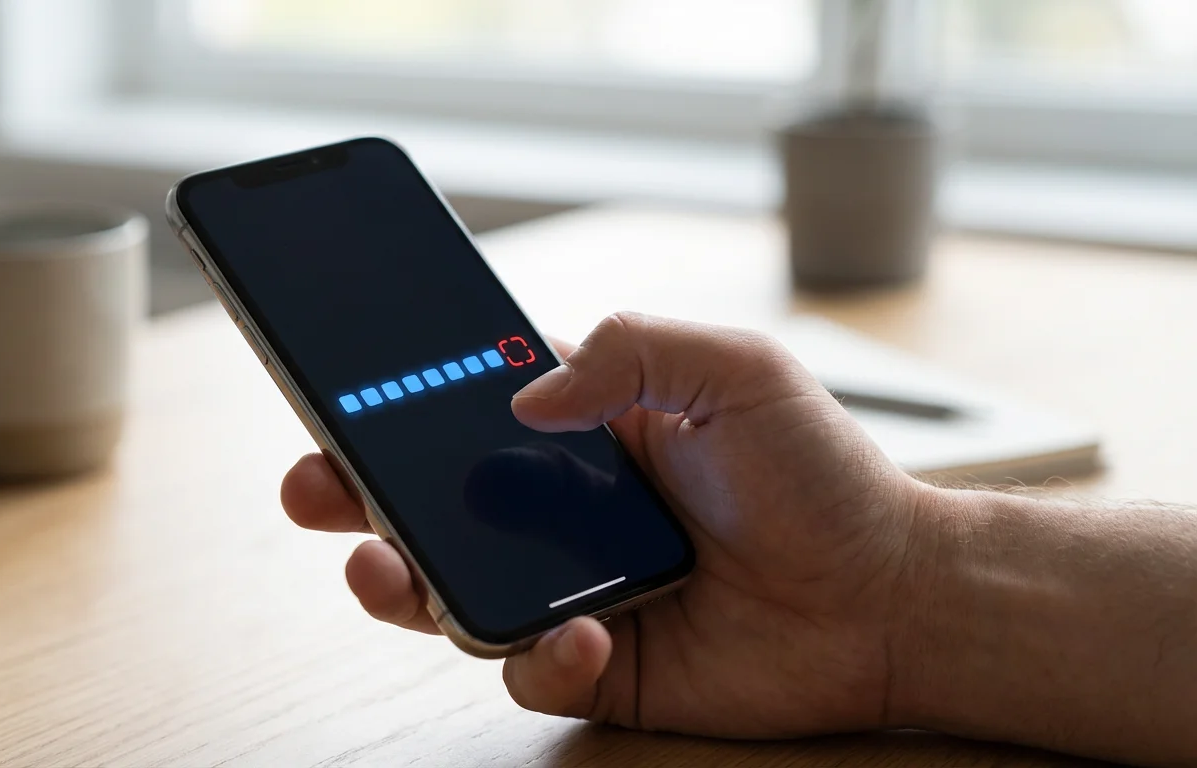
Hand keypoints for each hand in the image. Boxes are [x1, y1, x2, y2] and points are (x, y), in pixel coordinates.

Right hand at [281, 312, 925, 737]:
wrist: (889, 598)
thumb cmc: (823, 477)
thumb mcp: (738, 371)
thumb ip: (631, 350)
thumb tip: (525, 398)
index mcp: (584, 433)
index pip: (462, 412)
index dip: (394, 406)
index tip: (337, 392)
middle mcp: (560, 513)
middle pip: (428, 505)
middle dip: (354, 498)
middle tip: (313, 488)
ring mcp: (569, 590)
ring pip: (450, 593)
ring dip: (402, 583)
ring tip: (387, 568)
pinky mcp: (595, 664)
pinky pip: (526, 667)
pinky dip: (536, 654)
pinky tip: (578, 633)